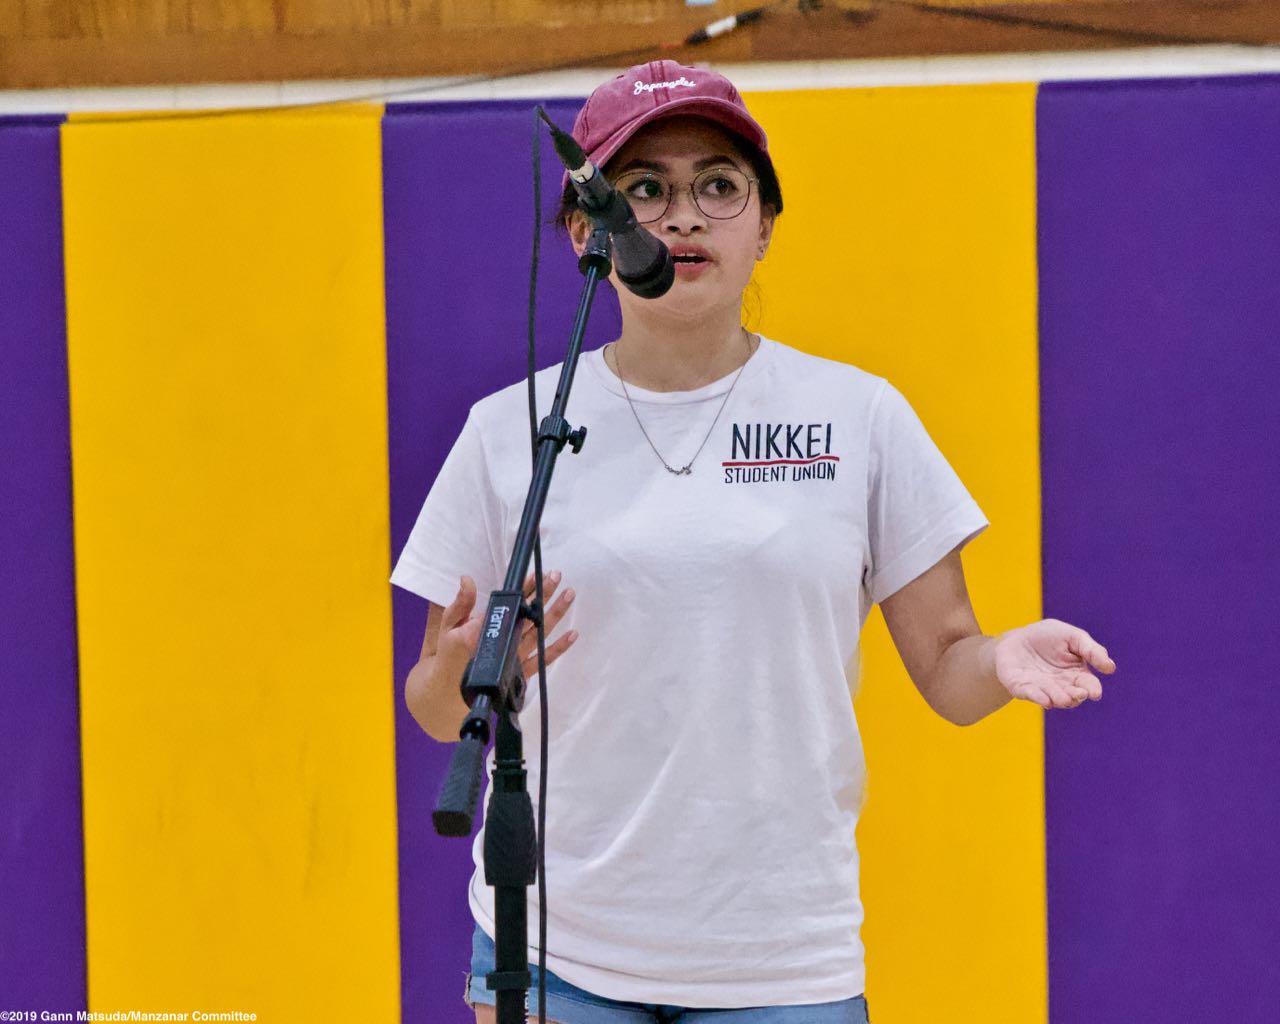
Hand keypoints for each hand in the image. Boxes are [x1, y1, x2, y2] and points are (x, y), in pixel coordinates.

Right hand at [438, 571, 578, 681]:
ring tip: (569, 595)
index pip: (509, 603)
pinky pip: (542, 660)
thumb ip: (461, 603)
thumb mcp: (448, 626)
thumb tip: (467, 579)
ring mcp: (514, 657)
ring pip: (539, 632)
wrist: (450, 691)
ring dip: (555, 613)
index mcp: (484, 628)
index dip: (525, 588)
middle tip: (555, 576)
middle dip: (543, 594)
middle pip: (527, 615)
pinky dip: (559, 648)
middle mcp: (502, 641)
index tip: (537, 574)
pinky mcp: (520, 673)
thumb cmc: (450, 654)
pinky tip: (572, 634)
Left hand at [993, 618, 1115, 709]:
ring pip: (1052, 698)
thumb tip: (1111, 668)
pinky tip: (1044, 699)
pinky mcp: (1021, 688)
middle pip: (1072, 696)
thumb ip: (1092, 650)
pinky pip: (1029, 694)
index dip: (1092, 689)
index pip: (1088, 685)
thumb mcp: (1073, 636)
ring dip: (1058, 698)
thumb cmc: (1048, 637)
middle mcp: (1061, 687)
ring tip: (1063, 699)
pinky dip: (1036, 697)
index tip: (1094, 692)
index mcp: (1077, 675)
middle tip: (1079, 694)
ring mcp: (1041, 689)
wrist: (1015, 639)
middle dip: (1075, 696)